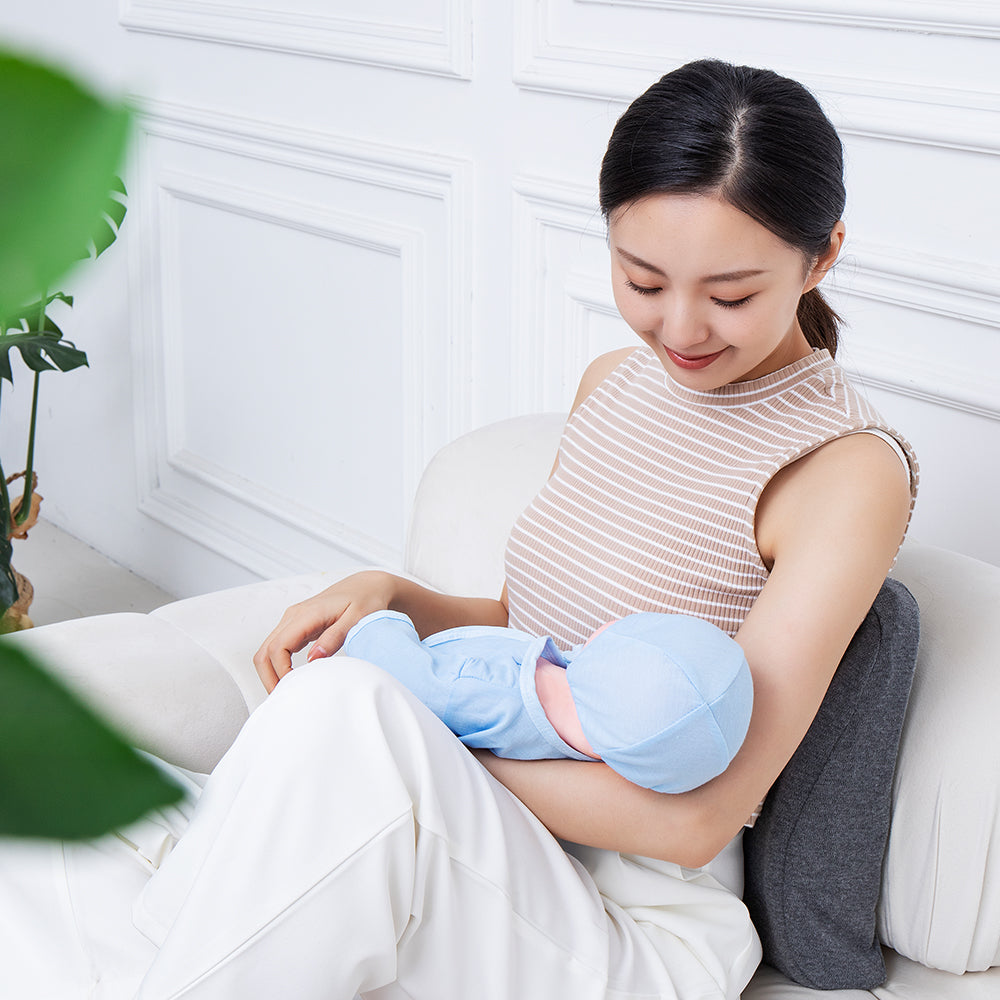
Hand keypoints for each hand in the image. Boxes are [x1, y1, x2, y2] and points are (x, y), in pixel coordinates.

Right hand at [252, 570, 395, 692]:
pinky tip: (292, 679)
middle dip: (269, 678)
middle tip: (284, 698)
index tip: (295, 687)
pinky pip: (278, 648)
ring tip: (288, 692)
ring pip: (267, 650)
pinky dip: (278, 665)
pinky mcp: (297, 626)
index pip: (278, 647)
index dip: (280, 671)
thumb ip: (334, 637)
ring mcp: (293, 620)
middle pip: (264, 651)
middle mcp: (293, 616)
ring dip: (272, 673)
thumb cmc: (366, 600)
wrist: (368, 585)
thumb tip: (313, 659)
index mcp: (307, 614)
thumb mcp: (357, 619)